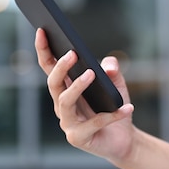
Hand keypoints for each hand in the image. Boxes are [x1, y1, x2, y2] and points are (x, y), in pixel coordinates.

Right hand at [34, 28, 135, 160]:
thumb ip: (112, 70)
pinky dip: (112, 115)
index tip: (42, 30)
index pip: (49, 67)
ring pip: (65, 101)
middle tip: (73, 53)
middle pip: (53, 83)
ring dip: (77, 86)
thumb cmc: (114, 107)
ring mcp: (68, 123)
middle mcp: (62, 105)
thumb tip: (108, 65)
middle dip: (61, 67)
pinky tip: (127, 108)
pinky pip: (93, 123)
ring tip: (92, 74)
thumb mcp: (116, 84)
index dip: (44, 49)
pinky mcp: (78, 138)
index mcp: (65, 88)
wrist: (124, 139)